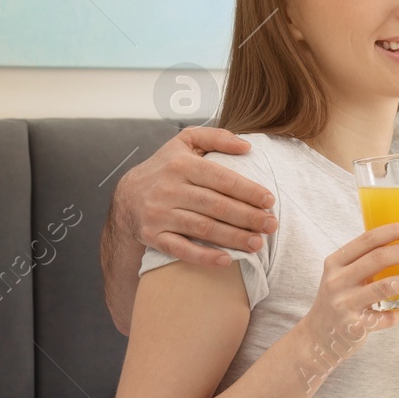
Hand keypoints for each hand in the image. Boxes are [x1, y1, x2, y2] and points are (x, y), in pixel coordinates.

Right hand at [116, 127, 277, 266]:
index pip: (221, 178)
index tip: (269, 201)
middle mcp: (168, 189)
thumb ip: (216, 137)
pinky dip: (203, 257)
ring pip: (202, 228)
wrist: (127, 195)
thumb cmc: (167, 167)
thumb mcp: (186, 142)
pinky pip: (180, 249)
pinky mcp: (152, 235)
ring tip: (258, 243)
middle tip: (271, 225)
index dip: (248, 191)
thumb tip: (247, 146)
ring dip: (233, 238)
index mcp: (180, 164)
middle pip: (216, 205)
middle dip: (248, 217)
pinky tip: (227, 260)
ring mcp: (158, 213)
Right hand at [299, 224, 398, 359]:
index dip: (394, 231)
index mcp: (336, 262)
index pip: (368, 239)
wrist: (316, 338)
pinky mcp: (354, 325)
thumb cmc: (337, 302)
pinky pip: (386, 317)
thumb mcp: (342, 277)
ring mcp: (345, 303)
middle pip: (380, 258)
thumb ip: (364, 264)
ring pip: (386, 286)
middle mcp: (337, 280)